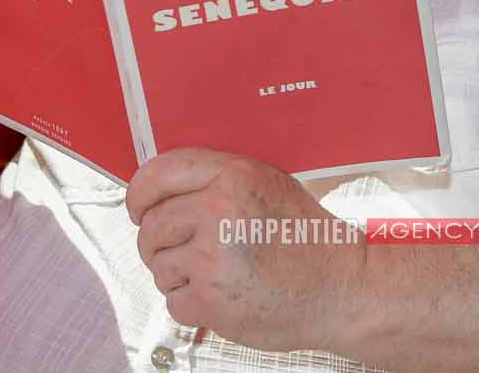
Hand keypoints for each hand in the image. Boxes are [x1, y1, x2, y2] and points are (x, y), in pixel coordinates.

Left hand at [126, 148, 364, 350]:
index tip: (137, 207)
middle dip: (156, 241)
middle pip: (151, 226)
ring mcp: (212, 259)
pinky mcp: (211, 301)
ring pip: (158, 266)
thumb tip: (163, 189)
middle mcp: (218, 212)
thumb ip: (218, 180)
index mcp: (233, 176)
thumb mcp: (269, 184)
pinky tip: (221, 295)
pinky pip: (174, 302)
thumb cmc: (308, 239)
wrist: (341, 288)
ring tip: (213, 274)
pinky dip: (191, 304)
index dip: (139, 193)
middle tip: (178, 249)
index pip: (158, 174)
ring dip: (176, 275)